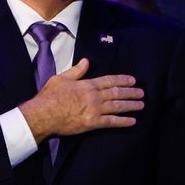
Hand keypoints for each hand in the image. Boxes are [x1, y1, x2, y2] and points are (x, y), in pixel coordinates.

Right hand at [19, 58, 143, 143]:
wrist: (43, 114)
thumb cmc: (49, 96)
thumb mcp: (60, 78)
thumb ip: (76, 71)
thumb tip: (87, 61)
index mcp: (87, 84)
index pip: (109, 80)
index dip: (122, 80)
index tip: (132, 80)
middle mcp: (94, 96)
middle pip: (117, 93)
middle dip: (131, 92)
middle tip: (141, 93)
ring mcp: (95, 110)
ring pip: (118, 106)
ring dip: (131, 105)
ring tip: (141, 105)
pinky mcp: (92, 123)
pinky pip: (111, 122)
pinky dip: (123, 121)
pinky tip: (132, 121)